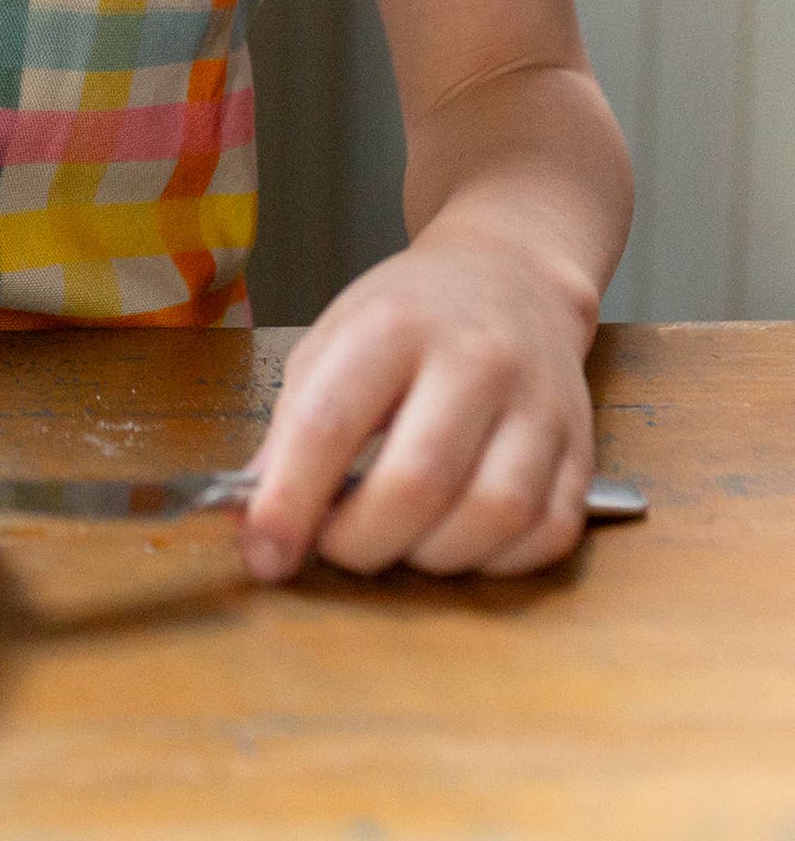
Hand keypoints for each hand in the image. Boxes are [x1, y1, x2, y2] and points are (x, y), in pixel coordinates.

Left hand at [241, 232, 598, 580]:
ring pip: (494, 515)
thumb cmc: (408, 317)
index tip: (263, 553)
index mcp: (393, 326)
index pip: (330, 423)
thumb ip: (293, 427)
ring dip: (431, 556)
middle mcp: (476, 361)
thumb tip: (258, 517)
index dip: (289, 501)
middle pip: (418, 481)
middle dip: (360, 542)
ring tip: (396, 541)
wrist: (512, 279)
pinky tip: (456, 538)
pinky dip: (495, 560)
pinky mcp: (583, 450)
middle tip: (332, 548)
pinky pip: (548, 534)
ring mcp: (540, 406)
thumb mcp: (331, 342)